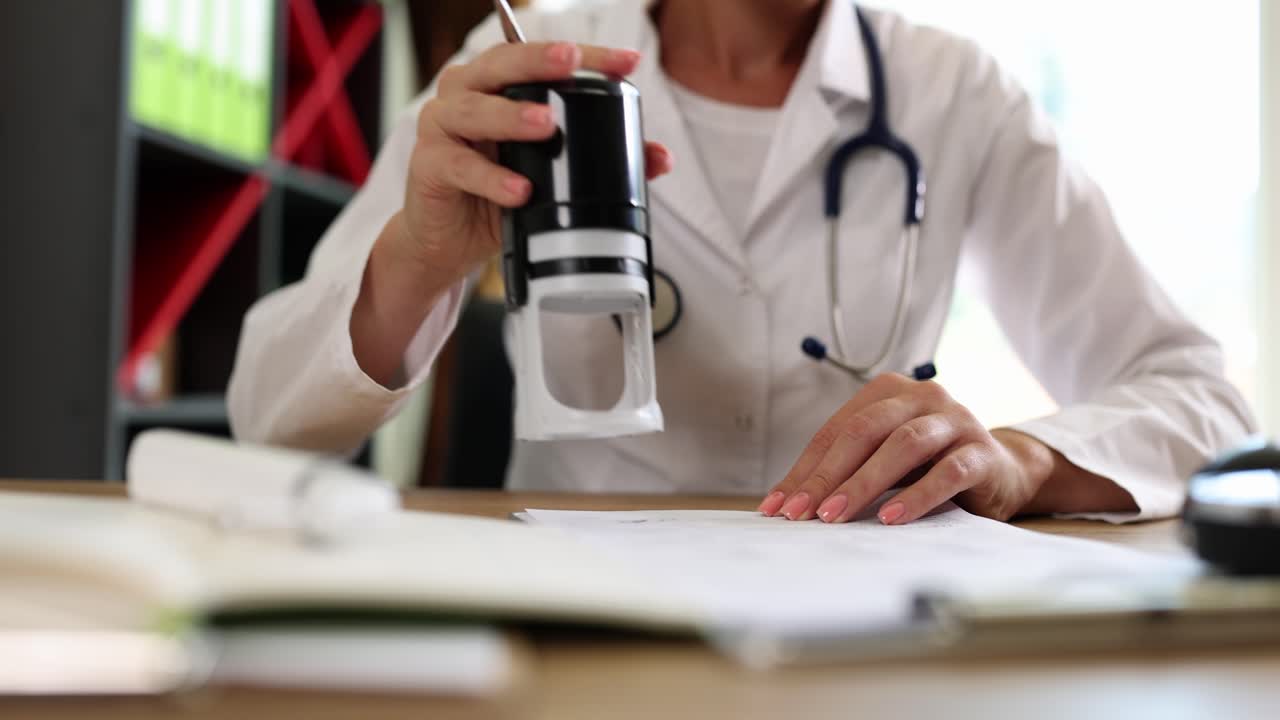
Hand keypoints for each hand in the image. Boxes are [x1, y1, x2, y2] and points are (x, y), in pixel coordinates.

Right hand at [397, 41, 672, 289]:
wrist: (449, 242)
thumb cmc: (498, 195)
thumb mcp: (554, 175)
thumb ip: (602, 160)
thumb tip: (659, 158)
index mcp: (500, 85)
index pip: (543, 58)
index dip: (587, 56)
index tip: (626, 62)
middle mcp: (467, 93)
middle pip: (501, 64)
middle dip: (539, 62)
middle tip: (571, 64)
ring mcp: (442, 126)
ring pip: (474, 109)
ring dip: (511, 116)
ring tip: (546, 126)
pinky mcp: (428, 166)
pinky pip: (460, 166)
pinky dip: (492, 178)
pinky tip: (520, 190)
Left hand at [758, 374, 1049, 524]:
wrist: (1003, 472)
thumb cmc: (930, 466)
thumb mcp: (883, 461)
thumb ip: (844, 471)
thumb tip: (784, 502)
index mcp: (889, 392)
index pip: (836, 431)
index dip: (804, 470)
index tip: (777, 508)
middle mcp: (923, 396)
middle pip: (864, 432)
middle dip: (827, 475)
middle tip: (802, 513)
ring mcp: (956, 420)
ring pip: (904, 445)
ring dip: (865, 483)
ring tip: (837, 515)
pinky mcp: (983, 452)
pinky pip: (948, 472)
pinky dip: (918, 495)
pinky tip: (893, 518)